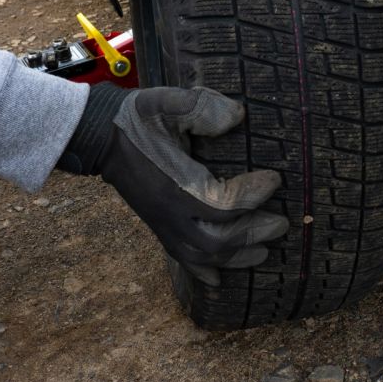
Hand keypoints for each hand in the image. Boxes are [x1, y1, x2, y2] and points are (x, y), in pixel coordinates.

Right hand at [58, 84, 287, 280]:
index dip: (253, 195)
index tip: (275, 179)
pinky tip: (220, 279)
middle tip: (282, 224)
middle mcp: (170, 213)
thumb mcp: (165, 102)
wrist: (100, 136)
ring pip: (203, 255)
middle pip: (218, 239)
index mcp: (175, 184)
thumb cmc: (137, 119)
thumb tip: (237, 116)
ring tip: (264, 251)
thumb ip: (200, 107)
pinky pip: (183, 258)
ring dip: (237, 257)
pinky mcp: (159, 227)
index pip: (223, 203)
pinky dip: (204, 271)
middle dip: (253, 233)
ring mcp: (163, 224)